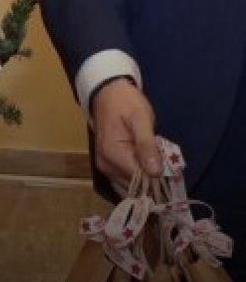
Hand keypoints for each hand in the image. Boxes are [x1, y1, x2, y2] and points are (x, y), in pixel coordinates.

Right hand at [90, 77, 160, 196]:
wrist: (108, 93)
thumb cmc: (126, 103)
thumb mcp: (140, 118)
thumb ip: (147, 145)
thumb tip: (155, 172)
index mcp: (113, 154)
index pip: (140, 181)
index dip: (158, 181)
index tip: (175, 175)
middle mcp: (106, 166)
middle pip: (135, 188)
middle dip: (154, 184)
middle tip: (172, 172)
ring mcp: (105, 168)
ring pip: (130, 189)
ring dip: (148, 184)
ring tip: (163, 170)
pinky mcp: (108, 166)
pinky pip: (125, 182)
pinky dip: (139, 180)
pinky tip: (150, 170)